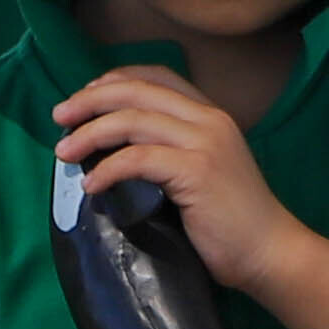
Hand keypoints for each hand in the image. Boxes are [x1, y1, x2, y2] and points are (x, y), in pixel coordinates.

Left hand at [55, 63, 302, 292]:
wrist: (270, 252)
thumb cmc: (231, 222)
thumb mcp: (201, 172)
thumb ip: (169, 150)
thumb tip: (111, 148)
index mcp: (210, 114)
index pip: (156, 76)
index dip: (114, 80)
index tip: (83, 97)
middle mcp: (209, 119)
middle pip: (136, 91)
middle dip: (89, 101)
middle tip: (59, 118)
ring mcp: (205, 142)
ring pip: (132, 120)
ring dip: (90, 134)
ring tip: (65, 153)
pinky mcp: (197, 171)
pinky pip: (137, 159)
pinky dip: (107, 169)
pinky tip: (92, 184)